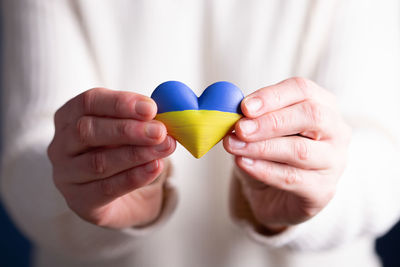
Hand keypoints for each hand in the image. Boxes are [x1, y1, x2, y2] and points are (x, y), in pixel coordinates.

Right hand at [48, 88, 175, 228]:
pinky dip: (134, 177)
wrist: (119, 195)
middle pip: (88, 131)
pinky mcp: (80, 201)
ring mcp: (66, 175)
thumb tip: (168, 112)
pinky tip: (155, 167)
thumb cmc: (120, 150)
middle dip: (128, 130)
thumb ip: (142, 119)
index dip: (120, 103)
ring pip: (98, 162)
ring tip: (165, 148)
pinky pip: (107, 188)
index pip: (88, 102)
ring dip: (136, 154)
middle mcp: (61, 145)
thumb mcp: (128, 129)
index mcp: (69, 117)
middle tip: (160, 131)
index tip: (150, 108)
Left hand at [224, 77, 350, 231]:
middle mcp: (335, 131)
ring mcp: (333, 162)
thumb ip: (249, 118)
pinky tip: (244, 164)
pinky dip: (264, 170)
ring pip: (300, 150)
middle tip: (241, 128)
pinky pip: (292, 178)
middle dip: (271, 121)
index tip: (244, 106)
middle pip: (311, 116)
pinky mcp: (323, 191)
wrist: (272, 195)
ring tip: (234, 146)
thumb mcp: (258, 131)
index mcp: (322, 105)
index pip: (302, 90)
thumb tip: (230, 109)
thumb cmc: (268, 155)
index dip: (272, 96)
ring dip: (262, 147)